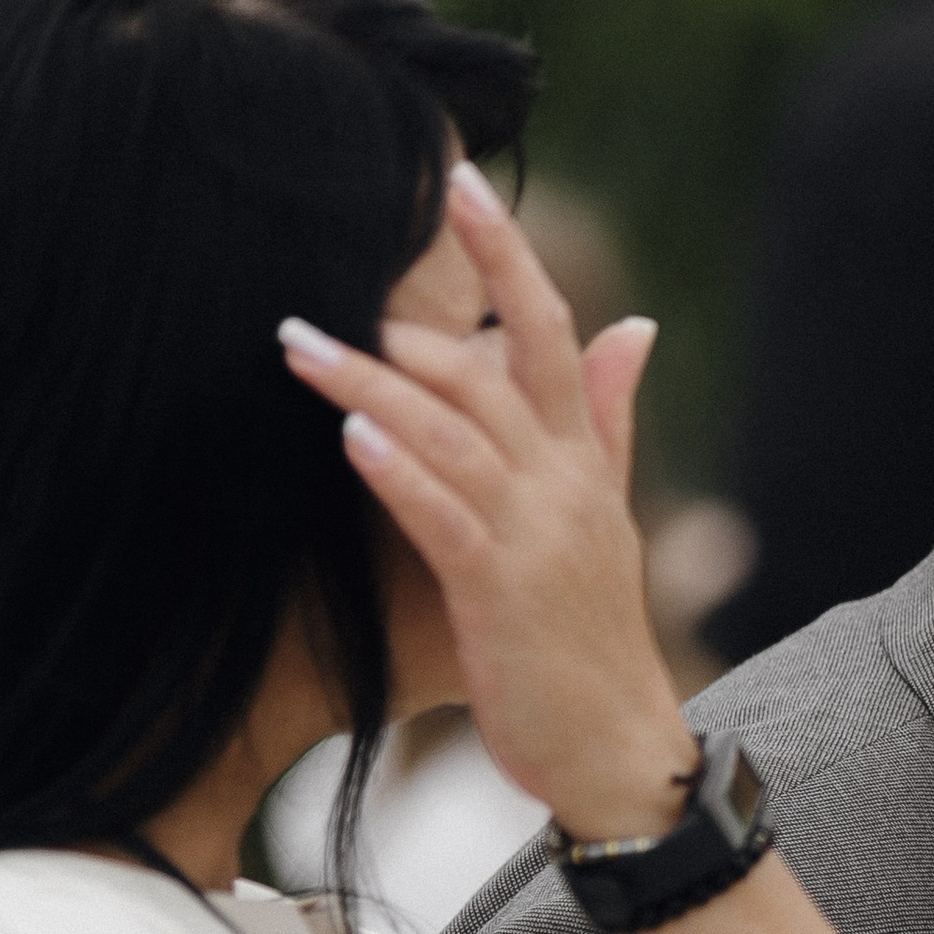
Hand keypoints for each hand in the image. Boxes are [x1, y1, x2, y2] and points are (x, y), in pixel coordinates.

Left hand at [278, 164, 694, 838]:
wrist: (619, 751)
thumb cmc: (593, 644)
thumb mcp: (608, 521)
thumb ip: (609, 423)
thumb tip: (635, 328)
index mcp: (583, 465)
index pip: (551, 332)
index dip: (505, 253)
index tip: (455, 182)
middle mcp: (564, 487)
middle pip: (493, 368)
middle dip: (410, 316)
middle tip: (326, 271)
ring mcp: (536, 538)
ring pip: (452, 432)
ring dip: (372, 381)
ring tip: (298, 342)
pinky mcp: (500, 593)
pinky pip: (443, 515)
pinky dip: (397, 469)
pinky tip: (348, 433)